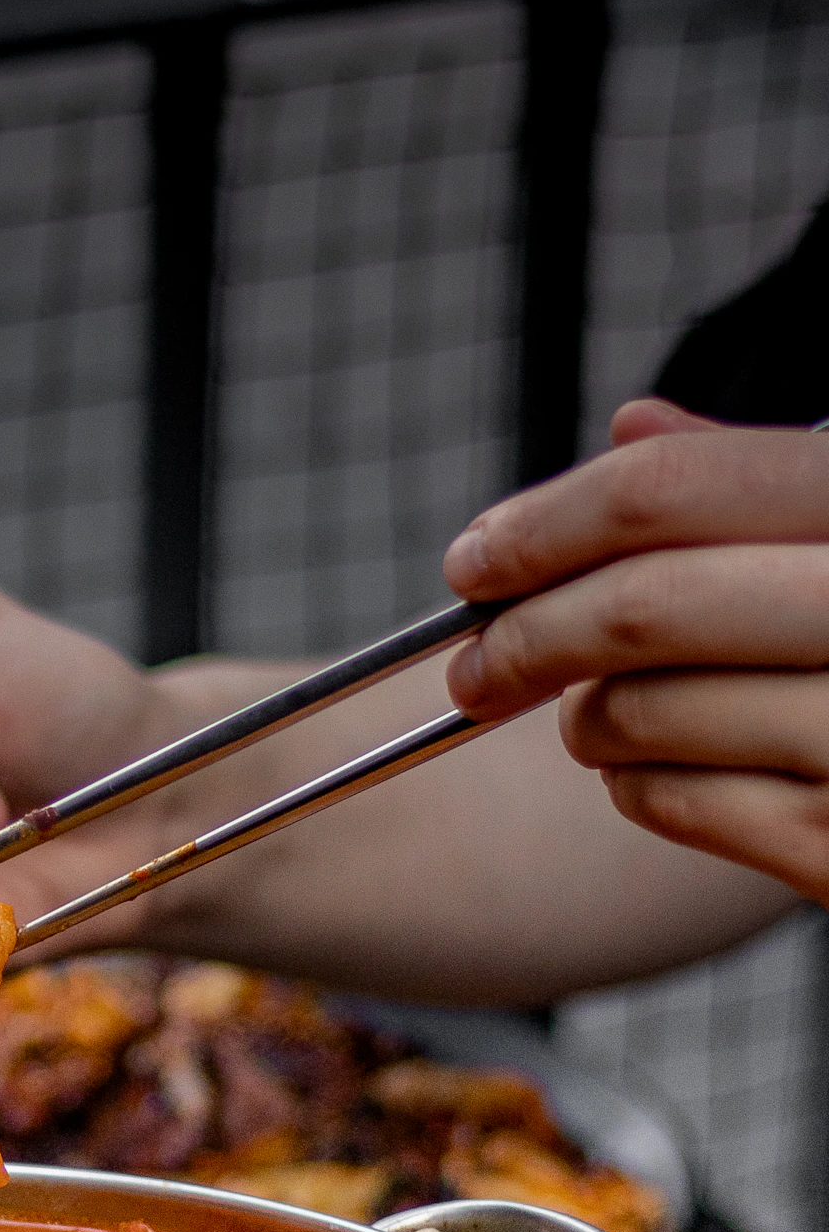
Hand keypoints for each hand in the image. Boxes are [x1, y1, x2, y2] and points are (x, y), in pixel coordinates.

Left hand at [444, 400, 828, 901]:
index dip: (546, 524)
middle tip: (478, 669)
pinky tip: (654, 771)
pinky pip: (677, 803)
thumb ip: (756, 480)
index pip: (668, 491)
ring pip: (644, 711)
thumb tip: (630, 427)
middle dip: (526, 637)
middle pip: (640, 605)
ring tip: (595, 719)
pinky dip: (635, 787)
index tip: (475, 562)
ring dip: (585, 720)